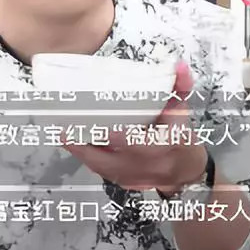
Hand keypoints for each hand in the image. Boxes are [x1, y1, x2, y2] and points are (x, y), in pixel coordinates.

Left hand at [63, 60, 206, 191]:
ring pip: (104, 168)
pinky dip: (88, 158)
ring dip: (82, 153)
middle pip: (114, 161)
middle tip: (65, 130)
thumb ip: (179, 86)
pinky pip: (103, 172)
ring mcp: (136, 178)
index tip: (103, 129)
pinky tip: (74, 145)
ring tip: (63, 136)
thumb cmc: (181, 135)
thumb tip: (179, 65)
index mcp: (166, 144)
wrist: (186, 170)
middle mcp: (150, 165)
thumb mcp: (182, 109)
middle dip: (88, 147)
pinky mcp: (126, 184)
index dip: (122, 138)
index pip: (143, 144)